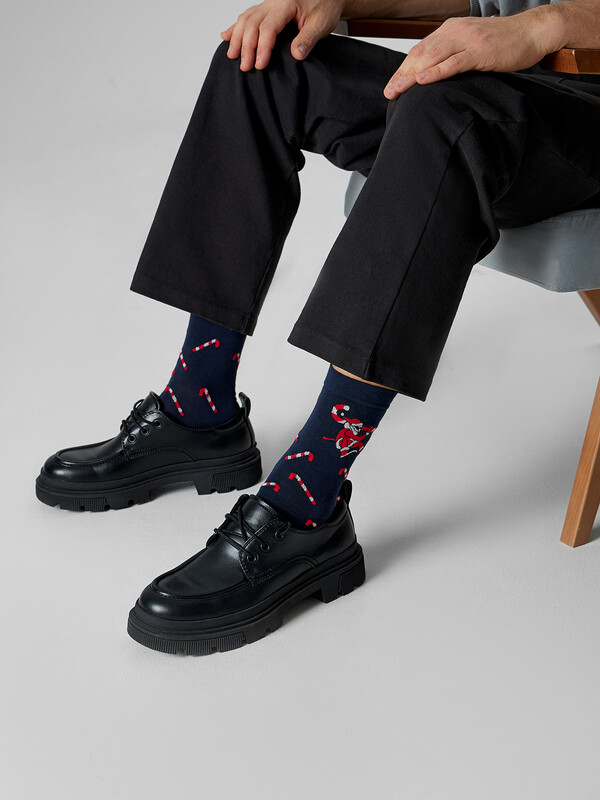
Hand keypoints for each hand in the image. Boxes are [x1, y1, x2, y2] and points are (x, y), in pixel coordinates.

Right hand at [221, 0, 344, 70]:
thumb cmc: (325, 7)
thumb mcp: (322, 24)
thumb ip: (308, 39)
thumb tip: (296, 55)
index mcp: (286, 4)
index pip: (268, 27)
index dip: (262, 47)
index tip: (260, 65)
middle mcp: (273, 2)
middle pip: (252, 23)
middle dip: (246, 46)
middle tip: (245, 67)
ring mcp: (268, 4)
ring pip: (246, 18)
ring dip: (237, 37)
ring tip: (232, 55)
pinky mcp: (266, 8)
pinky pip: (247, 15)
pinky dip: (236, 26)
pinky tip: (226, 35)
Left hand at [384, 14, 553, 97]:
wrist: (532, 31)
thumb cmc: (504, 42)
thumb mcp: (472, 46)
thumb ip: (454, 56)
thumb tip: (435, 75)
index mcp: (451, 30)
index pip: (420, 50)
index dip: (403, 69)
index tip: (391, 86)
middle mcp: (455, 32)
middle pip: (421, 54)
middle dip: (402, 74)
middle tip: (389, 93)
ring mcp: (468, 40)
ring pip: (432, 57)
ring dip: (412, 75)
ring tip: (398, 90)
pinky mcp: (480, 51)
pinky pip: (454, 62)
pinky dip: (437, 71)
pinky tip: (423, 80)